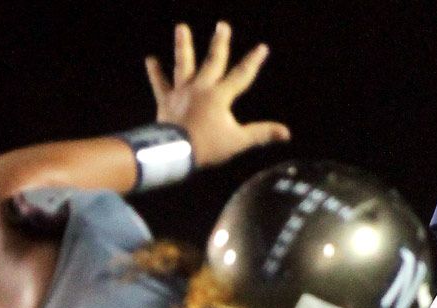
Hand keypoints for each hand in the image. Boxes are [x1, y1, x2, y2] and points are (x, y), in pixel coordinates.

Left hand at [145, 22, 289, 167]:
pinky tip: (150, 60)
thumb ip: (261, 134)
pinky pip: (160, 83)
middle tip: (222, 25)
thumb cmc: (207, 147)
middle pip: (212, 61)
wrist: (174, 153)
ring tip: (181, 27)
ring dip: (183, 45)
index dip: (253, 61)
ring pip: (183, 64)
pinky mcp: (166, 100)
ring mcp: (182, 92)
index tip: (262, 47)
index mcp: (219, 96)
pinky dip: (155, 72)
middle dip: (220, 43)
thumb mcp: (238, 141)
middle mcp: (200, 88)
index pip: (241, 75)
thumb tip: (286, 132)